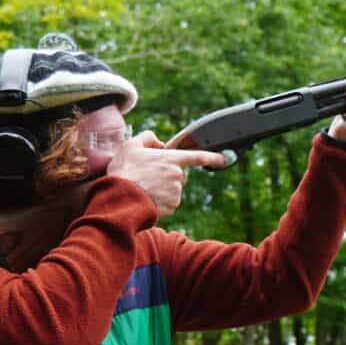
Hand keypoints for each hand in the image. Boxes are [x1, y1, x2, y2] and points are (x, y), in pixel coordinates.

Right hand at [106, 132, 232, 217]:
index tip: (225, 158)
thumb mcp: (130, 146)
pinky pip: (170, 202)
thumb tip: (159, 143)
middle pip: (179, 174)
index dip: (213, 157)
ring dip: (163, 188)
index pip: (197, 156)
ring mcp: (176, 192)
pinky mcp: (173, 206)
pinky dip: (161, 201)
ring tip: (144, 188)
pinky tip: (148, 198)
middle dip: (168, 175)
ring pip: (173, 189)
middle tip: (148, 177)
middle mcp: (177, 175)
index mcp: (171, 159)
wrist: (120, 198)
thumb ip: (147, 138)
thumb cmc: (123, 171)